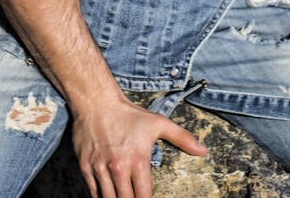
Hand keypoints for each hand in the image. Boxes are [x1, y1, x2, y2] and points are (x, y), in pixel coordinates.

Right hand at [72, 94, 207, 197]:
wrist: (97, 102)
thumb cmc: (129, 114)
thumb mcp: (158, 123)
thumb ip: (182, 138)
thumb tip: (203, 151)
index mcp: (138, 161)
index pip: (144, 197)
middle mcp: (118, 168)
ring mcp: (100, 169)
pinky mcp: (86, 168)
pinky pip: (93, 193)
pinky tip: (108, 197)